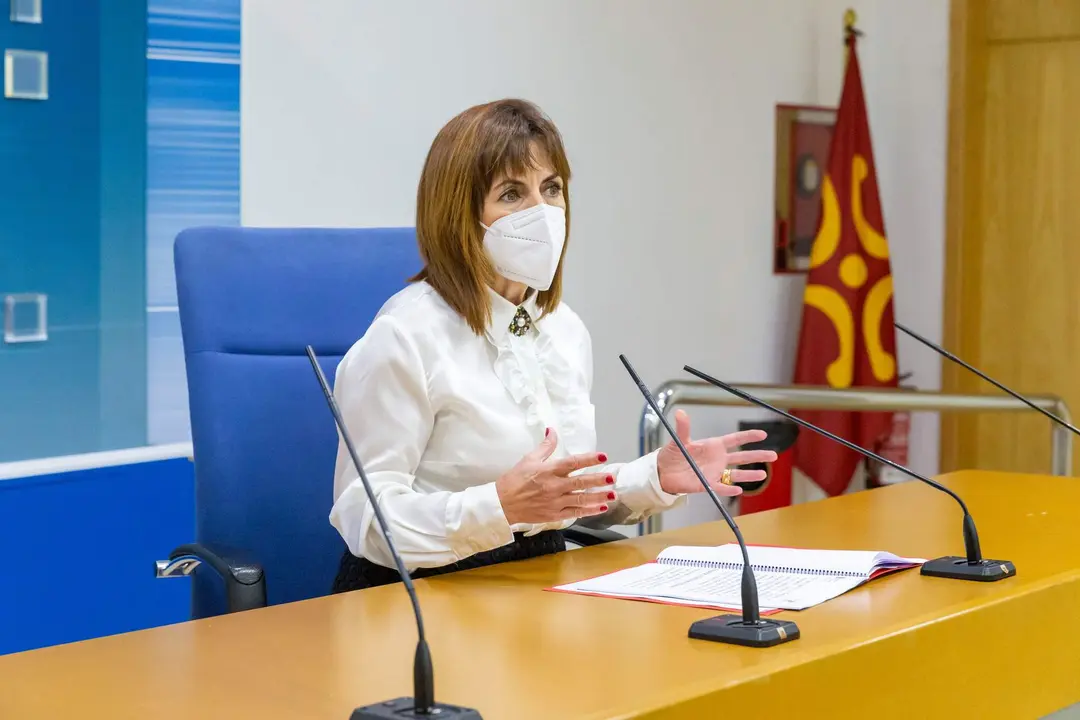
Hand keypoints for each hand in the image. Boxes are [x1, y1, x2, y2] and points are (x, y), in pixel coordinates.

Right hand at [496, 428, 614, 525]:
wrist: (502, 504)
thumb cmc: (514, 480)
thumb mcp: (528, 459)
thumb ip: (545, 446)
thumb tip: (552, 431)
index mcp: (548, 470)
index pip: (572, 462)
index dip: (589, 458)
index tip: (603, 456)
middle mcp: (554, 486)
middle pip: (581, 481)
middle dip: (598, 480)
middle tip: (612, 478)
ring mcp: (555, 502)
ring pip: (581, 499)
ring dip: (598, 497)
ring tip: (612, 495)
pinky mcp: (554, 514)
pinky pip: (575, 513)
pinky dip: (588, 511)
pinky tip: (600, 508)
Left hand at [656, 410, 776, 495]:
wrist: (663, 472)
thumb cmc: (672, 454)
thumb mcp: (678, 440)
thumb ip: (683, 428)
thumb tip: (680, 412)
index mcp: (713, 446)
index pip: (735, 440)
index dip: (748, 437)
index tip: (763, 434)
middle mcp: (717, 459)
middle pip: (742, 457)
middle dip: (758, 456)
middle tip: (774, 455)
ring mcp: (714, 472)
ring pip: (736, 474)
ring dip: (749, 475)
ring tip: (764, 474)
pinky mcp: (707, 484)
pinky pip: (721, 487)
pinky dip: (730, 489)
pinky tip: (739, 489)